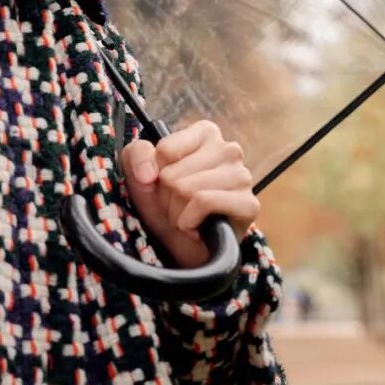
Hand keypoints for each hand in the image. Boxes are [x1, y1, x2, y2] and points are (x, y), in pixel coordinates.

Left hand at [119, 119, 259, 269]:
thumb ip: (136, 155)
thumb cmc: (168, 206)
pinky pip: (204, 202)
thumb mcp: (141, 175)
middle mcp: (229, 149)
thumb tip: (148, 173)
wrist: (187, 251)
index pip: (164, 149)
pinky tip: (196, 229)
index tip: (165, 186)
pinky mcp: (249, 204)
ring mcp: (242, 176)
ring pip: (187, 189)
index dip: (156, 174)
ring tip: (187, 218)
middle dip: (168, 198)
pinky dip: (189, 221)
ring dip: (177, 214)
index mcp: (206, 134)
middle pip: (173, 174)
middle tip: (178, 208)